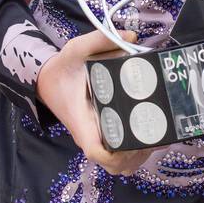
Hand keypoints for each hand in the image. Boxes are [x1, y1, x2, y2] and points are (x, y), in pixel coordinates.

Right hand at [36, 29, 154, 174]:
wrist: (47, 79)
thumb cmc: (62, 68)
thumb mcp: (76, 49)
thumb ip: (100, 40)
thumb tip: (132, 37)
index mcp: (82, 121)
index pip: (96, 152)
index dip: (118, 154)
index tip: (137, 141)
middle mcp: (89, 135)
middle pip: (114, 165)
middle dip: (136, 156)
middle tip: (156, 133)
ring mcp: (95, 138)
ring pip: (118, 165)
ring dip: (138, 157)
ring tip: (156, 135)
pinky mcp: (101, 136)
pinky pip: (118, 156)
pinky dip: (134, 153)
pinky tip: (149, 134)